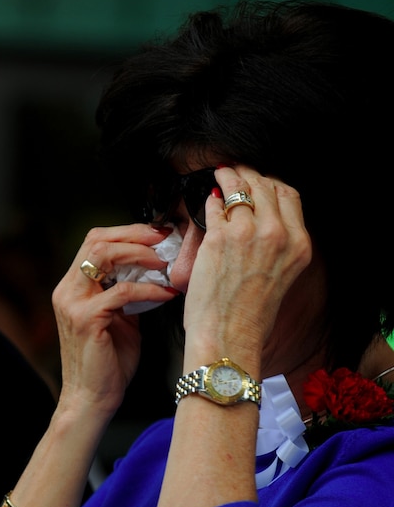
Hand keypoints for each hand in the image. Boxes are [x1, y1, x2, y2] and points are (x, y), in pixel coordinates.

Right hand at [52, 224, 178, 413]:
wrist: (92, 399)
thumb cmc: (108, 362)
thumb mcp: (120, 318)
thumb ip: (128, 292)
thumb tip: (156, 270)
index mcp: (72, 287)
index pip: (95, 242)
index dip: (127, 233)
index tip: (158, 234)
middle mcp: (67, 290)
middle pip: (96, 240)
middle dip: (134, 235)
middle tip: (165, 239)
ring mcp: (72, 303)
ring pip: (103, 256)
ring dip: (139, 254)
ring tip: (164, 262)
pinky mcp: (85, 319)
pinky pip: (120, 291)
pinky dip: (147, 288)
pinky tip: (166, 293)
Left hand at [182, 165, 311, 372]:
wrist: (229, 336)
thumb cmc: (249, 314)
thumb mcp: (280, 274)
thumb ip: (275, 244)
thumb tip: (256, 217)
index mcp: (299, 245)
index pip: (289, 195)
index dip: (271, 182)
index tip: (259, 179)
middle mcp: (278, 234)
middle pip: (266, 185)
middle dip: (249, 173)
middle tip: (236, 170)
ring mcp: (247, 233)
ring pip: (239, 188)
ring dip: (228, 177)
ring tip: (220, 173)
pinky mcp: (219, 238)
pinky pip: (214, 205)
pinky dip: (210, 199)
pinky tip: (207, 198)